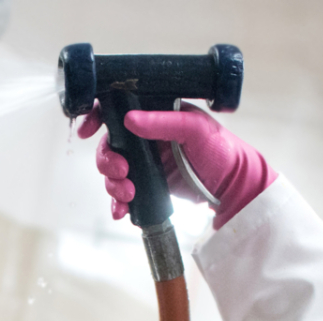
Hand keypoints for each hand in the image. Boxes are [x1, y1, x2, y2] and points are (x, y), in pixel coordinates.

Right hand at [77, 102, 275, 228]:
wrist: (234, 187)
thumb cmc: (221, 150)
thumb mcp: (195, 129)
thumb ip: (162, 122)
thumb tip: (130, 119)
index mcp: (156, 112)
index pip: (119, 107)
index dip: (98, 115)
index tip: (89, 131)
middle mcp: (147, 135)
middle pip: (110, 144)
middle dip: (107, 161)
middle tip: (122, 173)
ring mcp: (147, 160)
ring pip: (113, 170)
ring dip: (113, 184)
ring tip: (128, 195)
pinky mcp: (149, 184)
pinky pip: (124, 192)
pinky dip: (118, 202)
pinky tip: (122, 210)